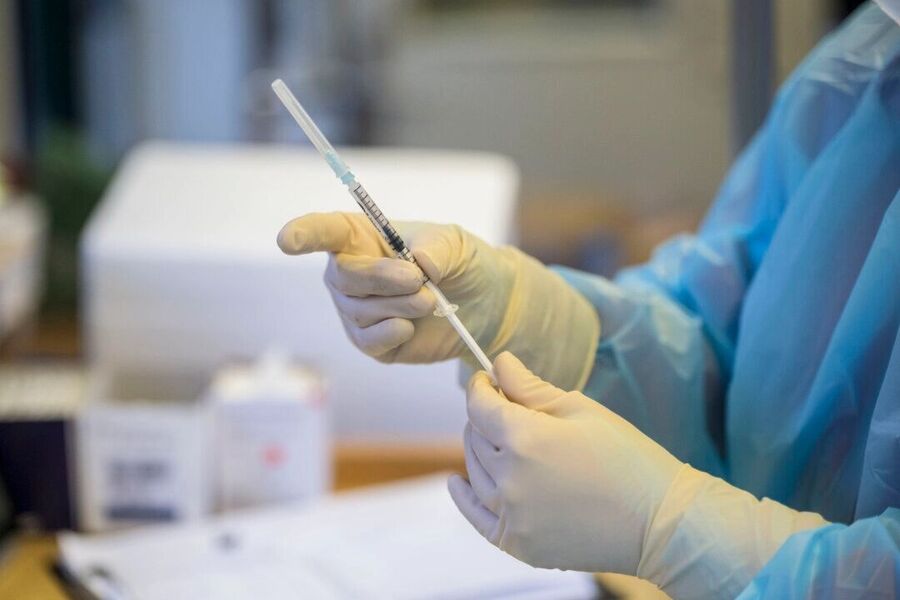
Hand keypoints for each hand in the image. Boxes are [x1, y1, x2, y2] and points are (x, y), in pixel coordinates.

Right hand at [277, 213, 599, 388]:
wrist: (486, 305)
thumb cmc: (464, 262)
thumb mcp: (457, 244)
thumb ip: (437, 248)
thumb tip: (417, 263)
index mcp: (361, 236)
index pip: (324, 231)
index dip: (303, 234)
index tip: (286, 241)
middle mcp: (350, 272)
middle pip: (344, 276)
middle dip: (382, 279)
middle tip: (421, 281)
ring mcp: (357, 310)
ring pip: (359, 311)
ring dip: (400, 306)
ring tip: (431, 302)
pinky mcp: (372, 342)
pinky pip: (368, 341)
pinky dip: (392, 332)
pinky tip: (411, 327)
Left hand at [449, 352, 828, 595]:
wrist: (660, 523)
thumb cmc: (628, 459)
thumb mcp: (581, 410)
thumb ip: (530, 388)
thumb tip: (499, 363)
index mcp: (524, 438)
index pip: (479, 404)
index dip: (480, 386)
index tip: (486, 378)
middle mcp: (509, 478)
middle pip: (474, 435)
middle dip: (484, 415)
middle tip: (504, 406)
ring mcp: (512, 515)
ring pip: (474, 470)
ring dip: (481, 449)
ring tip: (500, 439)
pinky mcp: (518, 543)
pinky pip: (476, 516)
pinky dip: (463, 496)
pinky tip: (457, 481)